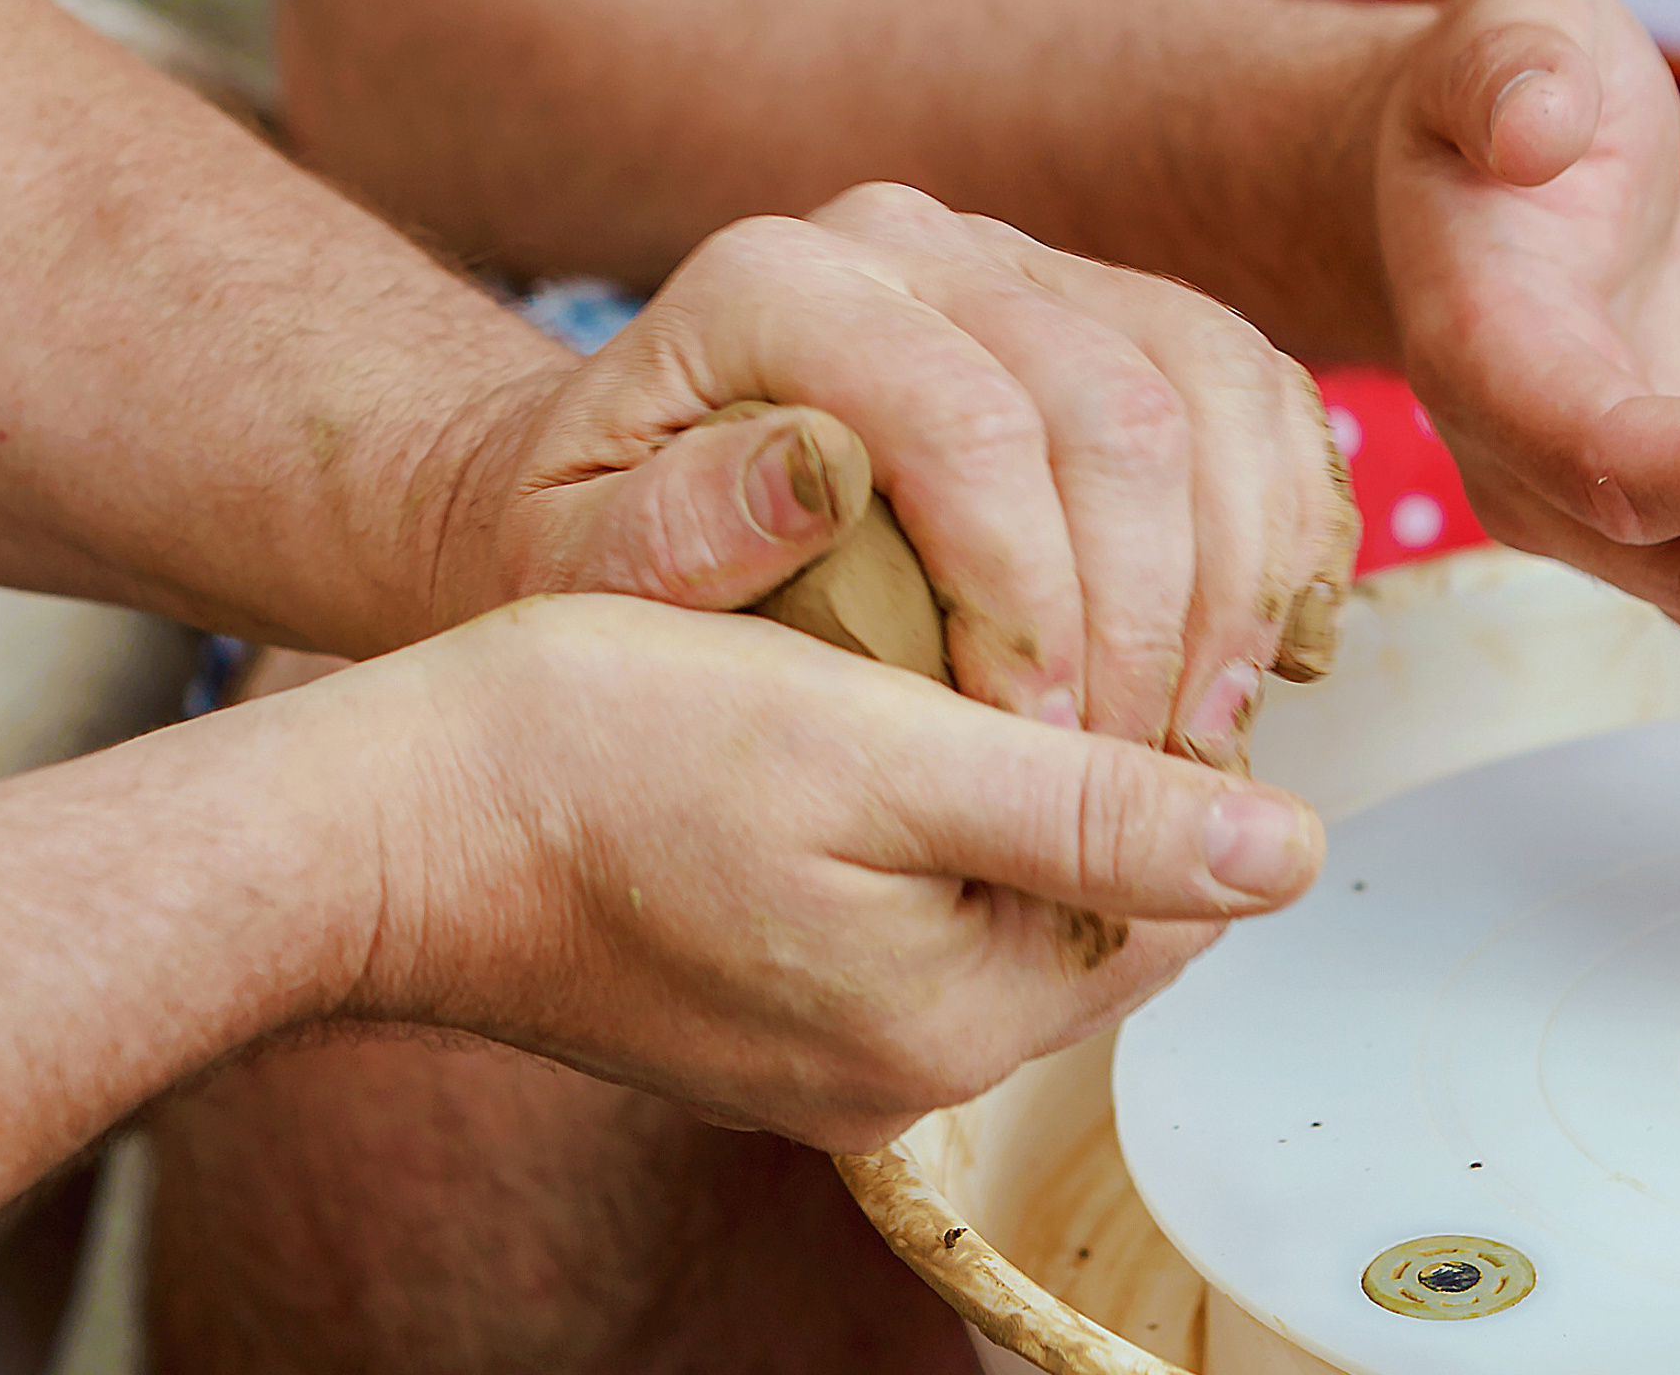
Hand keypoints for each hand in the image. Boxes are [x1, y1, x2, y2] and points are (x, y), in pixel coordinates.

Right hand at [301, 598, 1321, 1149]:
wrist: (390, 820)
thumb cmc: (604, 755)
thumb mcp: (869, 754)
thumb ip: (1086, 815)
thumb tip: (1289, 854)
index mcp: (949, 1018)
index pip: (1164, 898)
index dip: (1175, 752)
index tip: (1141, 615)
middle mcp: (900, 1064)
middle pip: (1083, 910)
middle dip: (1099, 772)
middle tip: (1062, 615)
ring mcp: (819, 1048)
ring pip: (992, 902)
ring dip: (1009, 790)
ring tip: (970, 655)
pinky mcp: (753, 1008)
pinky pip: (900, 914)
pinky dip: (920, 823)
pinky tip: (879, 720)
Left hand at [440, 185, 1356, 764]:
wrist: (625, 492)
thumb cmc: (597, 552)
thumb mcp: (573, 570)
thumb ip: (668, 530)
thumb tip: (812, 478)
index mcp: (776, 281)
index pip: (964, 418)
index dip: (1031, 597)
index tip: (1034, 747)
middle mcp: (907, 240)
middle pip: (1112, 396)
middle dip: (1157, 606)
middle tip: (1145, 770)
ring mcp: (1015, 259)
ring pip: (1208, 374)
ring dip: (1243, 568)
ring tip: (1206, 727)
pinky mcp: (1097, 301)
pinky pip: (1248, 378)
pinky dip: (1287, 510)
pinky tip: (1263, 640)